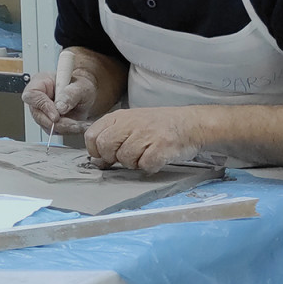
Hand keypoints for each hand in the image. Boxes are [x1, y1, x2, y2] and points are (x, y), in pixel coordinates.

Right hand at [21, 69, 95, 133]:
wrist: (87, 96)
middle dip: (56, 122)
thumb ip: (70, 94)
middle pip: (38, 115)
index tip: (56, 115)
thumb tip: (60, 107)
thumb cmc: (81, 86)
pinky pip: (55, 130)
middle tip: (72, 123)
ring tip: (79, 124)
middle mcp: (38, 98)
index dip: (43, 106)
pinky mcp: (50, 122)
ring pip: (47, 126)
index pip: (32, 95)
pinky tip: (78, 126)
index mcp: (40, 82)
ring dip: (64, 128)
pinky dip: (68, 130)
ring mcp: (43, 112)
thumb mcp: (81, 86)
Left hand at [84, 107, 206, 172]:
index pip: (92, 136)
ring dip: (134, 163)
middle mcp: (130, 124)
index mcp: (119, 117)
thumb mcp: (130, 124)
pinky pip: (145, 165)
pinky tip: (156, 157)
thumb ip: (112, 138)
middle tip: (128, 155)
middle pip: (105, 148)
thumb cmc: (158, 126)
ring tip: (146, 153)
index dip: (96, 150)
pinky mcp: (161, 147)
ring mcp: (146, 135)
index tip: (106, 154)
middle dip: (114, 158)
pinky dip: (150, 166)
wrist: (190, 123)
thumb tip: (97, 161)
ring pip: (125, 159)